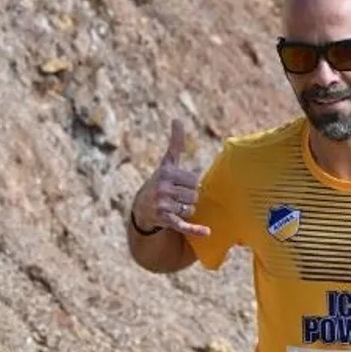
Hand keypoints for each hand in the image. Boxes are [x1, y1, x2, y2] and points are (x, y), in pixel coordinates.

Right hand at [131, 120, 209, 236]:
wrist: (143, 207)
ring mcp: (163, 205)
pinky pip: (183, 225)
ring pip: (191, 208)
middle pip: (194, 194)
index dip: (190, 184)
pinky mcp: (165, 220)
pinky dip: (195, 229)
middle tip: (176, 197)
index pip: (194, 179)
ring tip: (173, 207)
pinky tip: (207, 232)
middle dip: (189, 197)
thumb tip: (177, 119)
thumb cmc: (160, 182)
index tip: (178, 184)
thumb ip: (175, 143)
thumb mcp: (167, 163)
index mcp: (166, 173)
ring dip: (186, 209)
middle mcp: (162, 188)